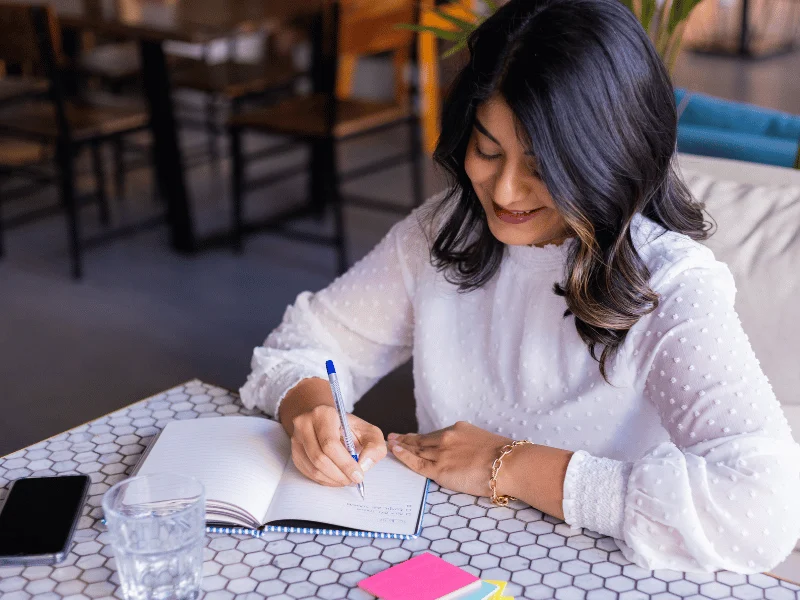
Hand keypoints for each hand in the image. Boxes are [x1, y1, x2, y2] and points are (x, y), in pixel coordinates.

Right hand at [290, 404, 386, 486]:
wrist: (326, 421)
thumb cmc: (348, 427)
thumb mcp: (368, 431)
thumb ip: (375, 446)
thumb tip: (364, 465)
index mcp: (323, 414)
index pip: (330, 443)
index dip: (345, 464)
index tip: (358, 475)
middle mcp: (305, 424)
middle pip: (319, 458)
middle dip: (340, 474)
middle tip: (353, 480)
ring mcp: (297, 439)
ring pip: (313, 468)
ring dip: (332, 479)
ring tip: (346, 479)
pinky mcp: (295, 452)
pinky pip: (308, 472)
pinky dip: (324, 480)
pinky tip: (336, 478)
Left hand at [387, 421, 511, 497]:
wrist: (507, 464)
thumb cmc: (503, 456)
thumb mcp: (483, 440)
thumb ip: (469, 443)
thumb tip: (466, 452)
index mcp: (458, 429)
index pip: (434, 434)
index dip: (420, 436)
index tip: (410, 435)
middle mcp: (446, 438)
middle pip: (421, 439)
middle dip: (405, 439)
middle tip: (392, 437)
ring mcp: (441, 453)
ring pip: (416, 449)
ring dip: (401, 446)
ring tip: (390, 445)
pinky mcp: (440, 469)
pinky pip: (417, 464)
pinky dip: (404, 456)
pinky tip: (395, 451)